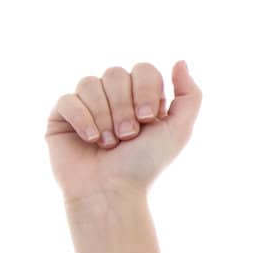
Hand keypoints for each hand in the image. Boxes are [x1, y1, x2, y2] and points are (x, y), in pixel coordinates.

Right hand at [45, 60, 202, 205]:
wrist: (112, 191)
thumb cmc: (145, 164)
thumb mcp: (179, 130)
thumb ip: (189, 95)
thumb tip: (180, 61)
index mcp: (142, 96)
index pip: (144, 69)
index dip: (146, 91)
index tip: (149, 120)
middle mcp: (114, 96)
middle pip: (116, 73)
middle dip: (124, 107)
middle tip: (128, 136)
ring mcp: (87, 105)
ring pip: (90, 82)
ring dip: (104, 115)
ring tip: (109, 142)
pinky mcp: (62, 116)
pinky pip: (67, 99)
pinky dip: (82, 119)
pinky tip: (90, 139)